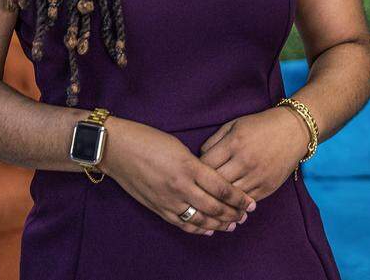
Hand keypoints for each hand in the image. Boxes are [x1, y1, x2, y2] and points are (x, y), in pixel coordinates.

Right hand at [100, 118, 254, 235]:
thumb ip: (197, 165)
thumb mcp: (179, 146)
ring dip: (218, 224)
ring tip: (231, 224)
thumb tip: (211, 179)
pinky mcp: (157, 207)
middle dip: (233, 213)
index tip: (251, 203)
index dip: (239, 198)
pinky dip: (197, 228)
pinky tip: (208, 229)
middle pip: (214, 207)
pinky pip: (181, 223)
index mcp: (189, 167)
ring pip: (200, 219)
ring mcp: (168, 199)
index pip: (222, 188)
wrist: (117, 149)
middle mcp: (180, 186)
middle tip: (245, 215)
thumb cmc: (148, 140)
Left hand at [197, 106, 310, 201]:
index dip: (197, 170)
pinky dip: (236, 203)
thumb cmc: (260, 125)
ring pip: (230, 196)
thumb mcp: (234, 125)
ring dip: (219, 200)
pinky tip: (228, 204)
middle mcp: (245, 161)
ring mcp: (257, 176)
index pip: (205, 165)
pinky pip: (246, 201)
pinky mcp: (267, 187)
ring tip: (209, 201)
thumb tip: (199, 159)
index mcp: (234, 143)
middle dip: (205, 187)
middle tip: (198, 189)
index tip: (194, 173)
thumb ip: (214, 141)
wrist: (293, 130)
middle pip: (215, 183)